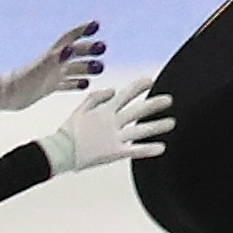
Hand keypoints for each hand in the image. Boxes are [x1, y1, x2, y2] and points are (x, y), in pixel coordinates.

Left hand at [0, 20, 106, 114]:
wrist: (6, 95)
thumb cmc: (21, 82)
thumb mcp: (40, 69)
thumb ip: (55, 59)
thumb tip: (70, 48)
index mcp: (52, 56)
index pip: (69, 39)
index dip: (82, 31)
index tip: (95, 25)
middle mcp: (54, 63)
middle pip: (75, 53)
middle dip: (89, 49)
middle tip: (103, 47)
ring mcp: (52, 75)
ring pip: (73, 68)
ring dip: (87, 67)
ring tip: (101, 68)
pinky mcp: (49, 87)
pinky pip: (66, 84)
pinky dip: (77, 83)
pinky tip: (85, 85)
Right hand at [38, 84, 173, 175]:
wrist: (60, 151)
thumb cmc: (70, 131)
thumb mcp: (81, 109)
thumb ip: (97, 97)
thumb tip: (113, 89)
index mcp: (103, 110)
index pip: (124, 95)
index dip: (138, 87)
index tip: (150, 80)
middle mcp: (111, 122)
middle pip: (137, 111)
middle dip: (154, 104)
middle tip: (169, 99)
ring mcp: (114, 137)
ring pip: (140, 131)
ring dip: (157, 126)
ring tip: (172, 122)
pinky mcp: (114, 152)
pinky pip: (134, 151)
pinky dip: (148, 149)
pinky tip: (162, 147)